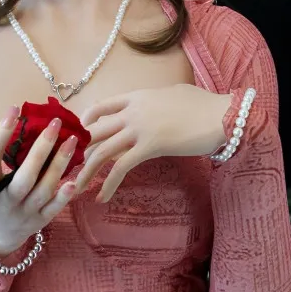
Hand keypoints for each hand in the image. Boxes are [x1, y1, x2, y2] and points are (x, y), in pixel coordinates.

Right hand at [0, 107, 78, 256]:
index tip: (12, 110)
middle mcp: (7, 202)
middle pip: (24, 177)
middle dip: (40, 150)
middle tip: (55, 123)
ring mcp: (25, 213)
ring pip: (43, 190)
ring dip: (59, 165)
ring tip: (71, 140)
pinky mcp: (40, 221)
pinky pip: (53, 209)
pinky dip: (64, 197)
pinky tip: (74, 180)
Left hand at [74, 84, 233, 202]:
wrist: (222, 115)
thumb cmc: (204, 106)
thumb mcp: (174, 95)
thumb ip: (156, 102)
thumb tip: (153, 106)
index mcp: (137, 97)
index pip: (102, 106)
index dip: (86, 120)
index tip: (79, 134)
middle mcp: (133, 111)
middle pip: (96, 131)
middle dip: (79, 150)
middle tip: (68, 167)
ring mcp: (140, 128)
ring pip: (102, 151)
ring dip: (86, 172)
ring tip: (76, 187)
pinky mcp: (150, 147)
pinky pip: (121, 167)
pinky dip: (108, 184)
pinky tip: (102, 197)